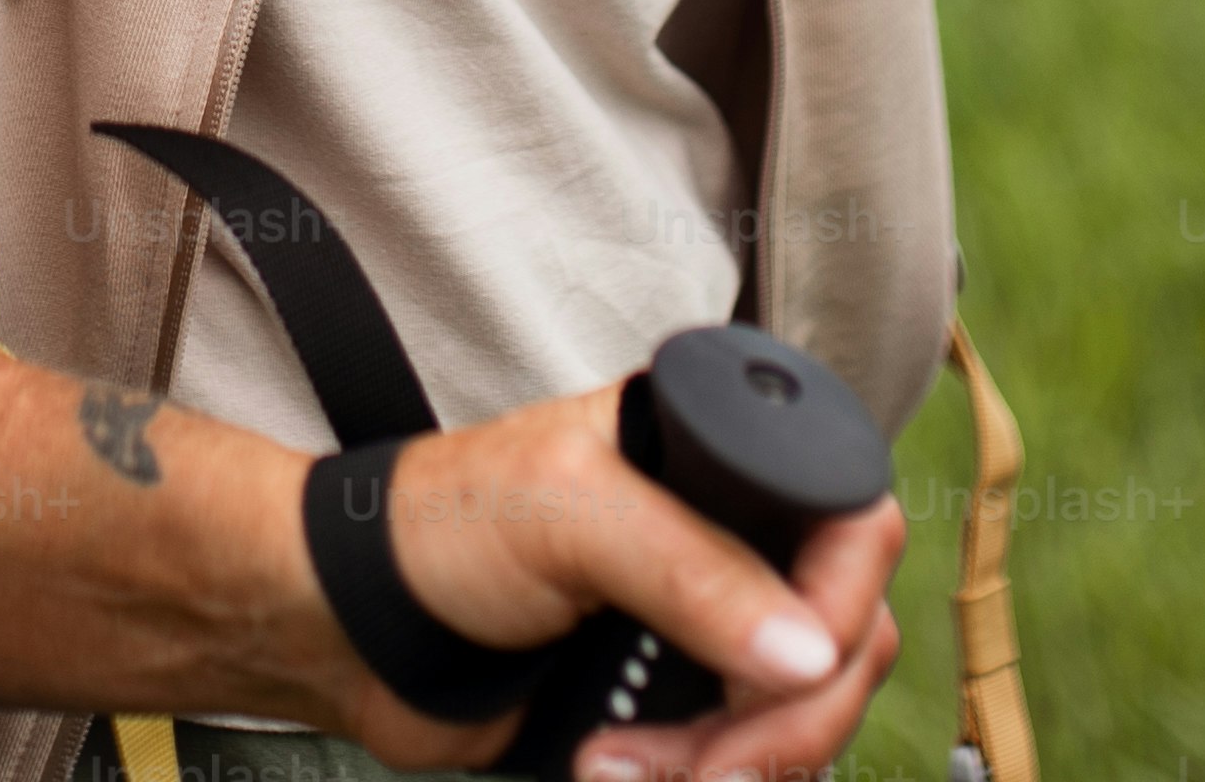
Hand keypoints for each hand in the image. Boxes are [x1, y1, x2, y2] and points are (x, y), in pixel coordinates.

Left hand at [318, 388, 904, 779]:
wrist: (351, 635)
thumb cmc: (435, 529)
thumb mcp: (565, 516)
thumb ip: (690, 570)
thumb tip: (807, 651)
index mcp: (715, 455)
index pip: (854, 524)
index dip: (839, 609)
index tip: (786, 673)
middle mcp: (728, 538)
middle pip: (847, 638)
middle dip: (782, 720)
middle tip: (709, 765)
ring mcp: (708, 627)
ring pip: (805, 713)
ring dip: (734, 764)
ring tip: (627, 769)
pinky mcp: (678, 705)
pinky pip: (749, 761)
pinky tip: (623, 775)